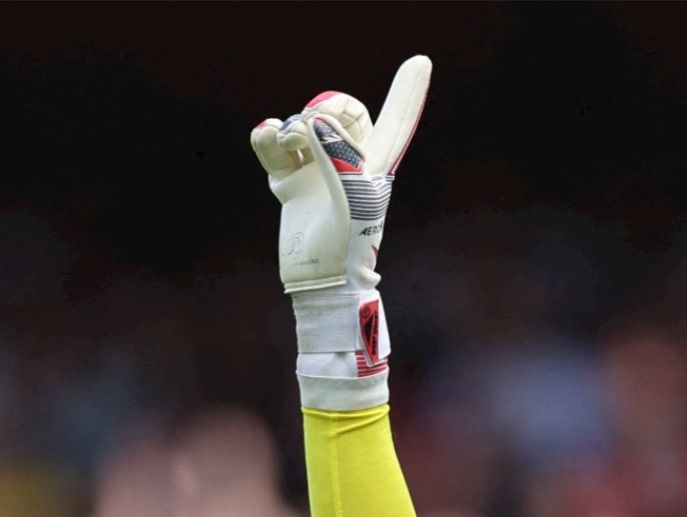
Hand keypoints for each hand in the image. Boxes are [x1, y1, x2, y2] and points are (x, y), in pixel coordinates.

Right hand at [249, 56, 429, 408]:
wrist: (319, 283)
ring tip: (284, 144)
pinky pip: (273, 142)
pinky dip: (266, 136)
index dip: (407, 93)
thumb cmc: (348, 247)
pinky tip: (267, 140)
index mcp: (376, 163)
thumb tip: (309, 120)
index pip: (397, 120)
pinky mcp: (289, 180)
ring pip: (301, 123)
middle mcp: (348, 160)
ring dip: (289, 126)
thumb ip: (335, 154)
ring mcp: (316, 169)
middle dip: (325, 107)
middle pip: (339, 110)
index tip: (420, 63)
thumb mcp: (351, 198)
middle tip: (309, 127)